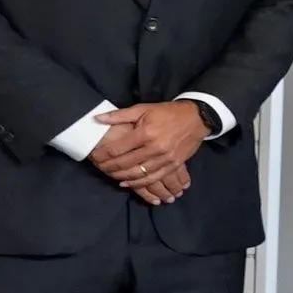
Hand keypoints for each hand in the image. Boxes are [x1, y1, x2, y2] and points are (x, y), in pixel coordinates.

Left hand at [88, 98, 207, 193]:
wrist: (198, 118)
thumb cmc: (168, 112)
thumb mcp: (144, 109)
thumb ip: (120, 115)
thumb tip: (97, 119)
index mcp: (146, 133)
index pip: (118, 148)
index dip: (103, 154)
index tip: (95, 156)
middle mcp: (155, 148)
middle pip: (125, 163)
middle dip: (109, 167)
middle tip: (99, 167)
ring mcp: (165, 158)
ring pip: (138, 173)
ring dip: (122, 177)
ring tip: (111, 175)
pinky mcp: (174, 164)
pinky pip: (153, 178)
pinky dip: (139, 183)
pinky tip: (128, 183)